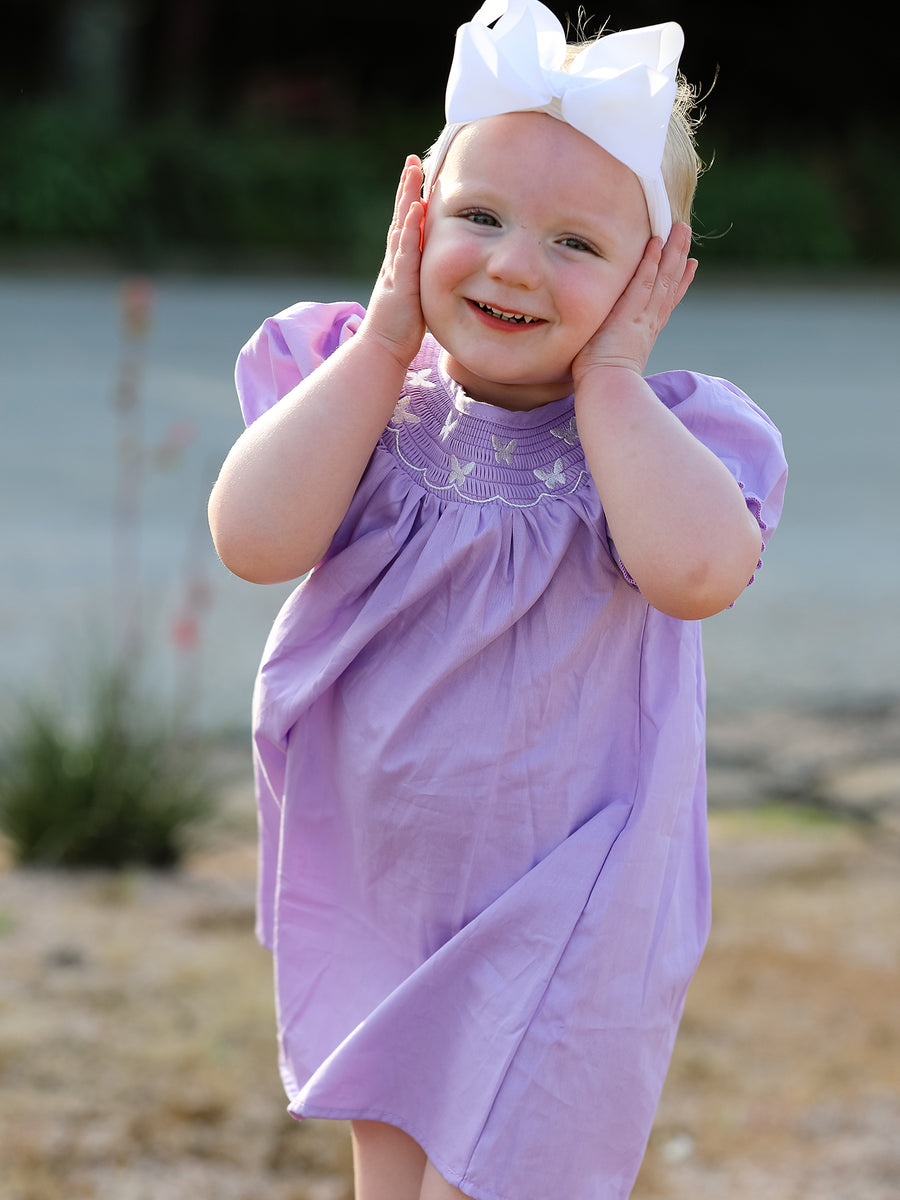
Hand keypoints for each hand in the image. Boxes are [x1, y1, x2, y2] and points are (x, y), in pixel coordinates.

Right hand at [362, 156, 427, 369]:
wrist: (384, 347)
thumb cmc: (403, 326)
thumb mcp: (418, 294)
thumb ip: (424, 278)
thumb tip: (441, 269)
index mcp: (401, 262)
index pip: (408, 224)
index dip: (412, 198)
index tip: (419, 175)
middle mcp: (395, 259)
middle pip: (401, 216)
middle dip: (407, 187)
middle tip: (413, 159)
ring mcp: (395, 268)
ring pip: (401, 226)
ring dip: (407, 197)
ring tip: (413, 172)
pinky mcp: (399, 281)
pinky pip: (405, 250)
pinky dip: (409, 227)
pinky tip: (416, 208)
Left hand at [572, 222, 696, 381]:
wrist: (606, 392)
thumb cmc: (603, 385)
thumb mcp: (610, 362)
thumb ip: (610, 348)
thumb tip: (601, 352)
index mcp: (644, 334)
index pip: (664, 302)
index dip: (678, 283)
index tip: (689, 265)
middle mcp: (648, 323)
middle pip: (668, 284)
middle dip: (678, 258)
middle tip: (685, 235)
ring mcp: (641, 318)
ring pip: (662, 279)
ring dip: (672, 252)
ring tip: (681, 229)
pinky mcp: (629, 315)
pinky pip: (642, 283)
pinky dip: (650, 263)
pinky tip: (656, 243)